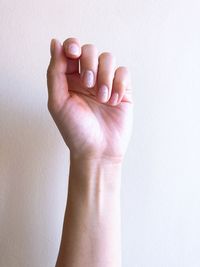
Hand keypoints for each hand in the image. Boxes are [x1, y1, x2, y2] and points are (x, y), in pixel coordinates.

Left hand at [46, 37, 132, 160]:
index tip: (73, 53)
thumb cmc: (75, 130)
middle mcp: (88, 78)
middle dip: (89, 64)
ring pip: (108, 58)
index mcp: (69, 79)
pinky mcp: (122, 90)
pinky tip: (114, 101)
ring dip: (105, 76)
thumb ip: (55, 71)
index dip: (72, 45)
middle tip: (88, 84)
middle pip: (90, 50)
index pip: (71, 50)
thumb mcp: (57, 101)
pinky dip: (119, 83)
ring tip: (103, 99)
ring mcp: (106, 83)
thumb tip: (55, 42)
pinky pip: (123, 72)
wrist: (98, 150)